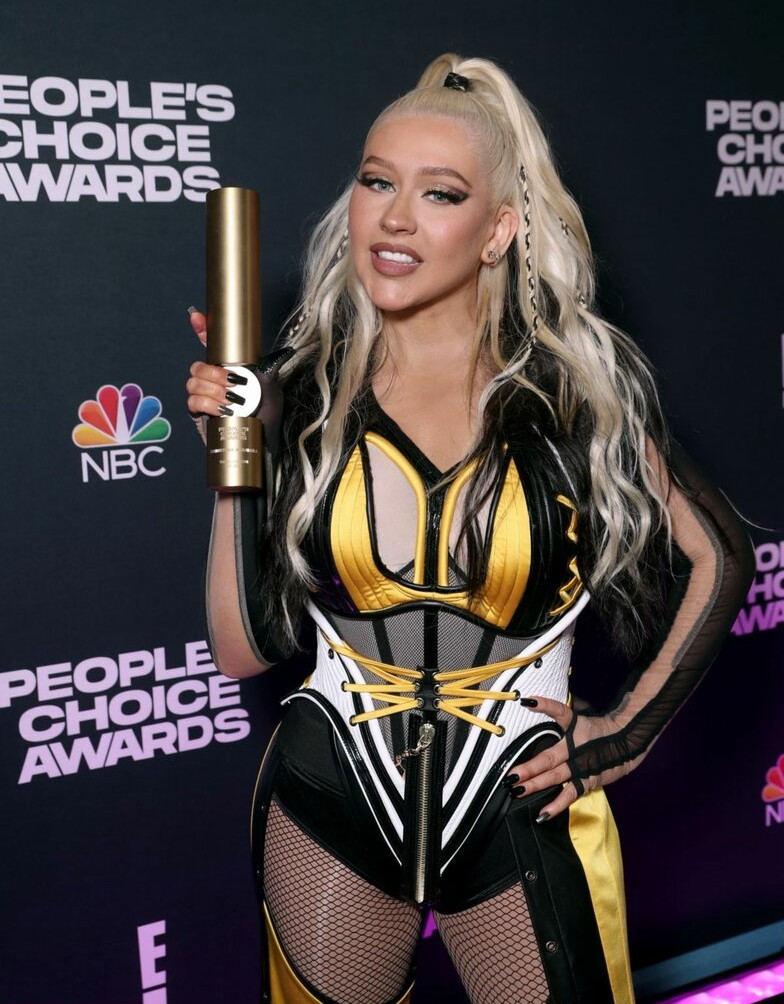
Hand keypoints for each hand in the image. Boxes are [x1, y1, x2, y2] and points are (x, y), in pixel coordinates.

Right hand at [184, 306, 291, 449]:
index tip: (196, 316)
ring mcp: (206, 398)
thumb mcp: (272, 389)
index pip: (211, 346)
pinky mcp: (200, 415)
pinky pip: (193, 402)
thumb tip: (285, 353)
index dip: (201, 329)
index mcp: (230, 370)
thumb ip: (271, 368)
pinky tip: (222, 410)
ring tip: (232, 402)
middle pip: (198, 365)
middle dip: (214, 373)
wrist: (263, 444)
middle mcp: (215, 382)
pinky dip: (208, 404)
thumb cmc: (268, 419)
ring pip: (193, 383)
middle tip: (234, 384)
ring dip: (214, 391)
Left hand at [503, 698, 632, 821]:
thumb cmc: (601, 730)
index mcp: (576, 727)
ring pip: (556, 777)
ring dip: (536, 784)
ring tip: (518, 790)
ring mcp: (583, 766)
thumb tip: (533, 702)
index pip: (559, 712)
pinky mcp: (589, 780)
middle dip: (529, 767)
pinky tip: (543, 814)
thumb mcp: (581, 717)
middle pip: (549, 758)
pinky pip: (571, 794)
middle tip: (510, 775)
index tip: (528, 701)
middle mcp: (577, 747)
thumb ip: (559, 714)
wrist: (630, 742)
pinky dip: (557, 805)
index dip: (544, 705)